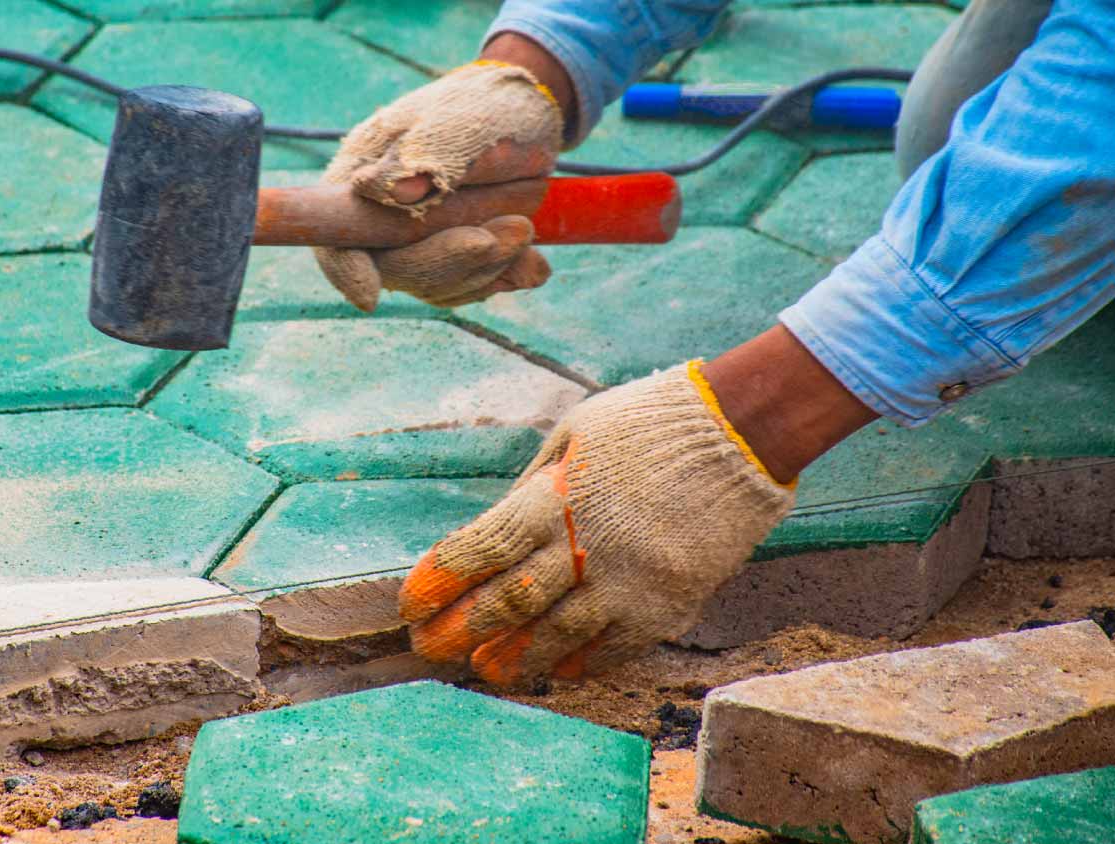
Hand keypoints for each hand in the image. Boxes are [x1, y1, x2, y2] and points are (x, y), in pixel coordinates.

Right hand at [315, 53, 566, 310]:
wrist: (525, 112)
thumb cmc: (482, 106)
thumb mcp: (456, 122)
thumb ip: (422, 156)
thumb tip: (386, 191)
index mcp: (359, 182)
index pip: (334, 239)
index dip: (345, 270)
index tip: (370, 296)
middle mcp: (381, 222)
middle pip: (396, 270)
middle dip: (452, 259)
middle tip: (512, 230)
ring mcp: (418, 244)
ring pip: (439, 285)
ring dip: (489, 265)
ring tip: (523, 227)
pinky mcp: (456, 258)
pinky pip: (473, 286)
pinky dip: (505, 275)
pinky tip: (532, 261)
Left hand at [397, 361, 796, 683]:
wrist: (741, 433)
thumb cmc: (649, 423)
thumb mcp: (576, 433)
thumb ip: (534, 485)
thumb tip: (495, 531)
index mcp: (560, 494)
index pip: (487, 544)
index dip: (445, 576)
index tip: (411, 600)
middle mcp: (589, 544)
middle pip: (512, 598)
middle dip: (463, 626)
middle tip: (429, 647)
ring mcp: (630, 580)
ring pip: (557, 634)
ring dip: (514, 656)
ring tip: (484, 669)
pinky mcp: (668, 603)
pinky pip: (614, 646)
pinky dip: (581, 661)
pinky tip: (556, 670)